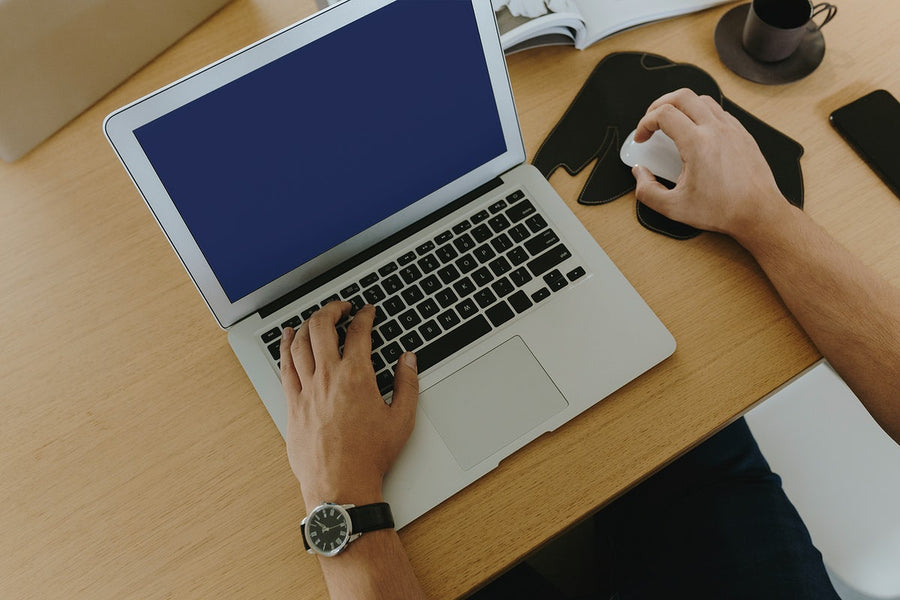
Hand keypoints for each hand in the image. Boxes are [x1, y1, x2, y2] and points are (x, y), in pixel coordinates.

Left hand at [280, 302, 418, 510]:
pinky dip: (286, 347)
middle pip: (322, 328)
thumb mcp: (401, 419)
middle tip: (341, 307)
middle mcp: (328, 378)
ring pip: (300, 343)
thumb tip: (408, 360)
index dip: (364, 316)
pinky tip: (287, 337)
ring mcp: (307, 390)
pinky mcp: (293, 405)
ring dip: (308, 323)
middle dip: (332, 310)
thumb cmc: (370, 456)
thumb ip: (407, 384)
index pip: (358, 333)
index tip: (367, 311)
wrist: (341, 485)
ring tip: (316, 317)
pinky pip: (285, 367)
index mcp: (357, 377)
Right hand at [631, 88, 787, 239]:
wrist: (758, 213)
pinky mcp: (743, 134)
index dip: (645, 123)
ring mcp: (732, 129)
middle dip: (660, 105)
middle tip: (652, 121)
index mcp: (698, 144)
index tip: (642, 137)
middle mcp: (716, 130)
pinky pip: (719, 112)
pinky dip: (702, 115)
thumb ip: (647, 191)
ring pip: (702, 100)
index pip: (664, 114)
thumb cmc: (723, 210)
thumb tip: (640, 174)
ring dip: (682, 106)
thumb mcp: (674, 207)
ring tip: (673, 122)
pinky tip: (696, 132)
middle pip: (682, 96)